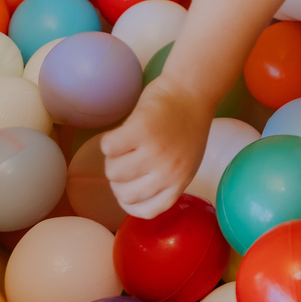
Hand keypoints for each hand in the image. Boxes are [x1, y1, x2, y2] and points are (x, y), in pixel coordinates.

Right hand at [100, 74, 212, 218]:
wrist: (192, 90)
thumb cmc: (185, 125)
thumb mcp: (184, 162)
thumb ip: (164, 180)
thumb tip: (128, 196)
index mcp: (179, 182)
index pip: (146, 211)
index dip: (130, 201)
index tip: (127, 186)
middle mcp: (168, 172)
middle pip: (122, 193)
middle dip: (119, 176)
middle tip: (129, 155)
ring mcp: (154, 152)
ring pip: (112, 171)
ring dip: (113, 157)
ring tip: (128, 141)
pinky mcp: (140, 131)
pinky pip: (108, 147)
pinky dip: (109, 138)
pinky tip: (123, 130)